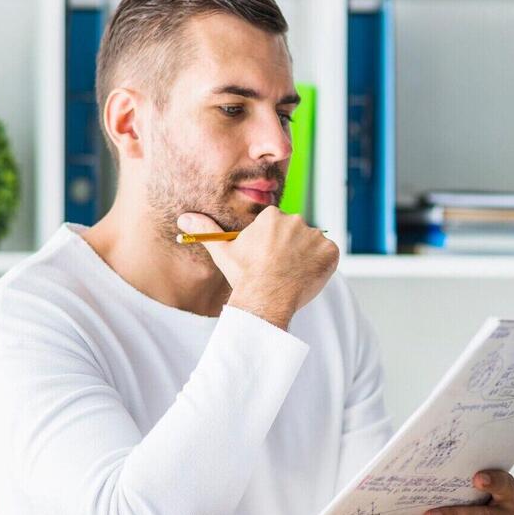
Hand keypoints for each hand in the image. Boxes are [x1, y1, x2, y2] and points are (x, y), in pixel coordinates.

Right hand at [177, 208, 338, 329]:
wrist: (265, 298)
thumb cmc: (244, 276)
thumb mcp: (223, 251)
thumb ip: (206, 230)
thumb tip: (183, 219)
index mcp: (272, 216)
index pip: (277, 227)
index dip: (273, 246)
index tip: (267, 260)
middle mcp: (295, 220)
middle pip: (296, 234)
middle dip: (290, 250)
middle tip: (280, 270)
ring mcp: (315, 236)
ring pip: (312, 245)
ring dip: (306, 258)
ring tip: (291, 276)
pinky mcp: (330, 251)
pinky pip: (328, 256)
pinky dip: (321, 266)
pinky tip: (306, 277)